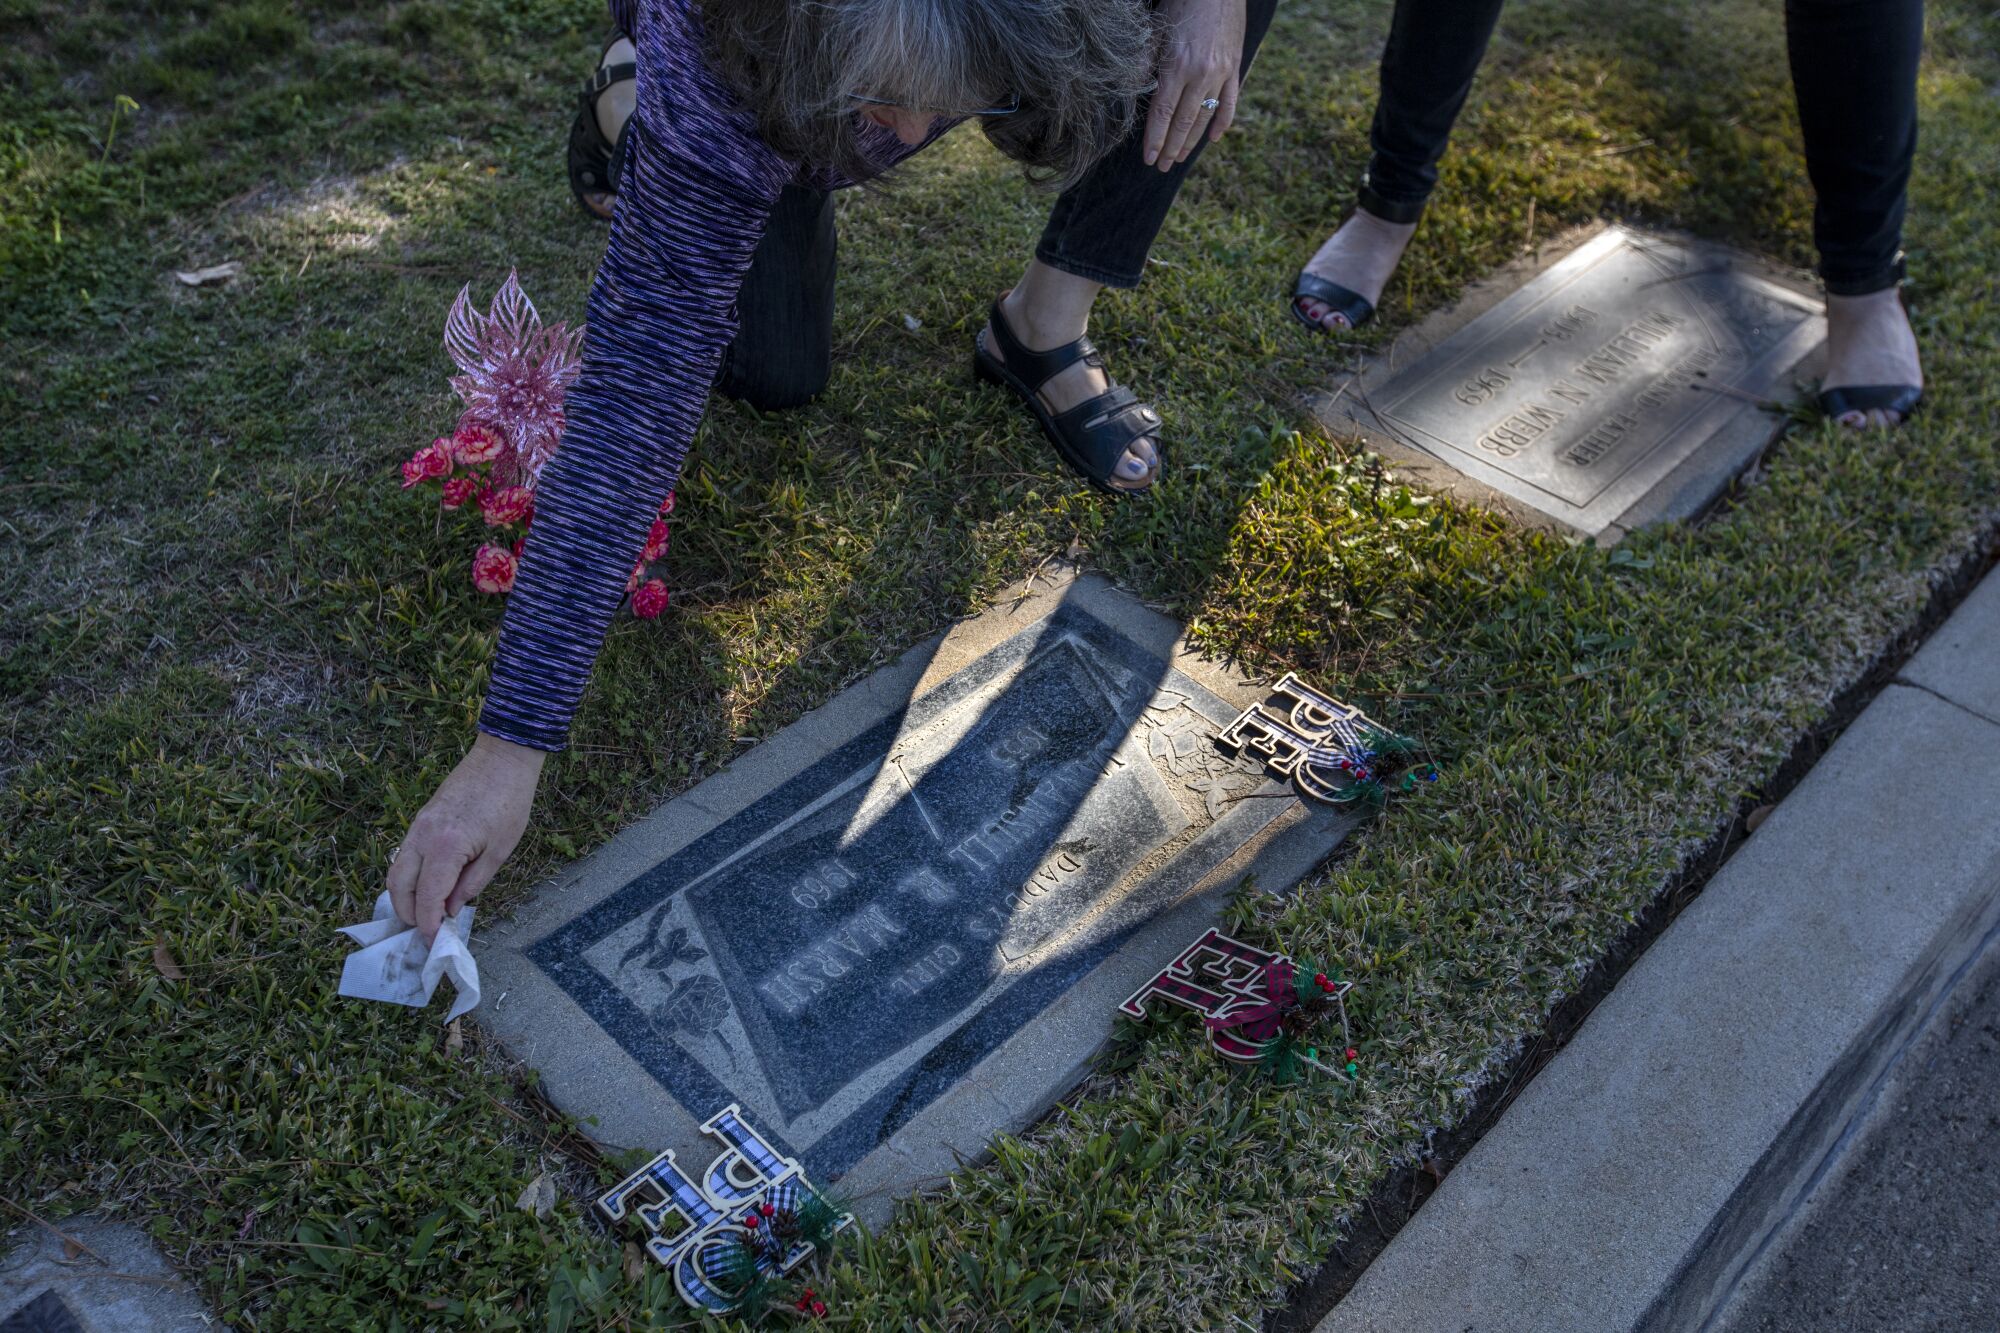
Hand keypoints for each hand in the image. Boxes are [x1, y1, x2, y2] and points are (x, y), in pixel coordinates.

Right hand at [387, 734, 546, 943]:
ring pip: (396, 872)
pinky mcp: (419, 820)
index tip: (434, 943)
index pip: (426, 898)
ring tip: (425, 915)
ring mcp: (416, 826)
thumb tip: (449, 910)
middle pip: (398, 888)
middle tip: (427, 933)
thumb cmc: (509, 802)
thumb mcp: (499, 851)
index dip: (427, 925)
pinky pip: (404, 856)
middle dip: (408, 915)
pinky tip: (427, 888)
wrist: (502, 758)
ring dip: (404, 897)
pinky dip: (408, 877)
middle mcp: (422, 837)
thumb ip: (472, 884)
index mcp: (445, 847)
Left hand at [1143, 0, 1248, 171]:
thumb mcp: (1155, 29)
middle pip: (1182, 122)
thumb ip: (1144, 62)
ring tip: (1180, 158)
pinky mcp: (1235, 68)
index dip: (1154, 139)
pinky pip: (1230, 103)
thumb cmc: (1182, 3)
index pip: (1162, 114)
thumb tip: (1131, 89)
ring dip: (1191, 142)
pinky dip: (1223, 123)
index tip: (1149, 158)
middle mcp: (1200, 75)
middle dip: (1170, 148)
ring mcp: (1221, 74)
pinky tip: (1213, 139)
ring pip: (1205, 118)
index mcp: (1176, 66)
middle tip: (1162, 167)